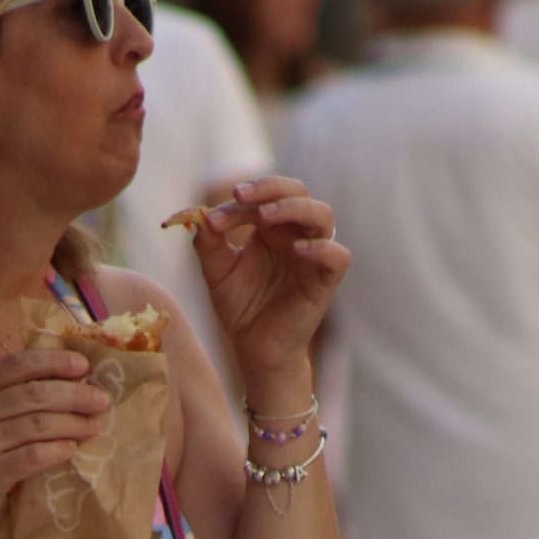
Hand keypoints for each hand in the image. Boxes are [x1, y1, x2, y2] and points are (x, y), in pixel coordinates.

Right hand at [0, 348, 111, 538]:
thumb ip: (6, 394)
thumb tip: (66, 376)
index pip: (17, 364)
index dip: (54, 362)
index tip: (84, 366)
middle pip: (34, 393)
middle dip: (75, 395)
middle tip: (101, 400)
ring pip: (40, 424)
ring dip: (74, 423)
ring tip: (93, 426)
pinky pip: (36, 455)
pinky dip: (59, 450)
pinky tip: (72, 449)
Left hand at [192, 177, 349, 382]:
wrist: (254, 349)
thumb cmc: (241, 308)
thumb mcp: (218, 272)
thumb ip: (208, 244)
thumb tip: (200, 216)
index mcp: (273, 227)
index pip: (264, 197)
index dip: (240, 202)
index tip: (213, 218)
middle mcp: (297, 234)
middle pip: (298, 191)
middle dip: (269, 188)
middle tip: (241, 196)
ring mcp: (314, 255)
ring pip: (322, 214)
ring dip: (293, 208)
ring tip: (264, 218)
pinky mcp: (325, 281)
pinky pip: (338, 256)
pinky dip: (321, 248)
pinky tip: (296, 250)